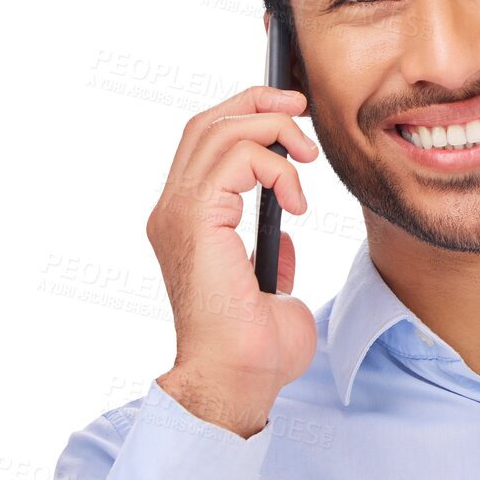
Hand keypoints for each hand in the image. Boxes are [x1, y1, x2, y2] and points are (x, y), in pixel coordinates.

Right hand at [147, 85, 320, 435]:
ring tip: (306, 161)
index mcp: (185, 224)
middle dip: (258, 100)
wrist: (237, 379)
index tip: (291, 115)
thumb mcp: (272, 289)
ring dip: (274, 130)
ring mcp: (178, 213)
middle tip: (302, 107)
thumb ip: (271, 255)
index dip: (245, 115)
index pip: (204, 144)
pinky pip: (237, 157)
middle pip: (205, 122)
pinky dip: (276, 166)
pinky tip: (297, 201)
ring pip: (219, 129)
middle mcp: (173, 212)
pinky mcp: (195, 219)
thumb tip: (284, 233)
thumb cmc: (256, 350)